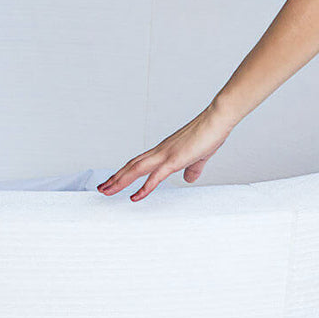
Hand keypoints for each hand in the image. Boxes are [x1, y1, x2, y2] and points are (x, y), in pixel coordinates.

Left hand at [97, 103, 235, 200]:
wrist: (217, 120)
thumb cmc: (209, 134)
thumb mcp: (199, 157)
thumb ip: (192, 169)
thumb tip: (188, 179)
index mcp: (164, 150)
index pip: (139, 163)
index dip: (125, 172)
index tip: (115, 180)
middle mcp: (160, 151)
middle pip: (131, 166)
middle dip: (115, 178)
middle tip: (101, 188)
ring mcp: (165, 155)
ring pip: (136, 170)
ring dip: (120, 181)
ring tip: (106, 190)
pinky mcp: (174, 160)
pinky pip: (155, 177)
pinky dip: (143, 188)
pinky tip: (134, 197)